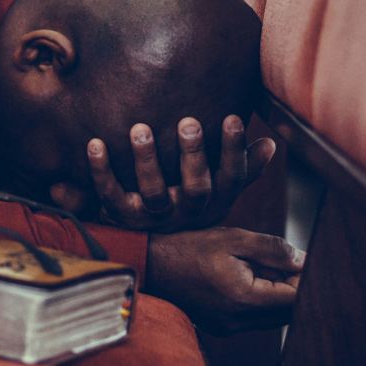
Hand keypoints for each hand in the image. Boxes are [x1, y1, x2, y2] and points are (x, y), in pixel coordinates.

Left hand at [88, 115, 274, 232]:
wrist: (153, 248)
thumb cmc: (191, 203)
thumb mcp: (221, 191)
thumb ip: (243, 168)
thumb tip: (271, 143)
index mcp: (214, 201)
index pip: (231, 177)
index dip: (233, 150)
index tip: (233, 118)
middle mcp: (187, 211)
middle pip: (196, 187)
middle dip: (193, 154)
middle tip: (189, 122)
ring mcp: (155, 216)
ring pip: (153, 191)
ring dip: (146, 160)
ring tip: (140, 129)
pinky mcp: (123, 216)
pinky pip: (110, 195)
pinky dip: (101, 171)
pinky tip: (95, 143)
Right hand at [145, 227, 302, 334]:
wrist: (151, 265)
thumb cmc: (189, 248)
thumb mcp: (233, 239)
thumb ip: (273, 249)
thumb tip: (304, 261)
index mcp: (242, 297)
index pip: (295, 299)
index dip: (304, 279)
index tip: (298, 261)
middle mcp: (237, 320)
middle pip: (287, 312)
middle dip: (291, 287)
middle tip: (278, 261)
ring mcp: (228, 327)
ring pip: (272, 317)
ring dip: (275, 295)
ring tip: (256, 268)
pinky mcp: (221, 328)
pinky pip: (254, 319)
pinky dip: (259, 301)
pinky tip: (243, 279)